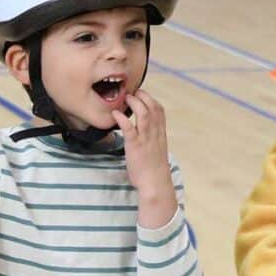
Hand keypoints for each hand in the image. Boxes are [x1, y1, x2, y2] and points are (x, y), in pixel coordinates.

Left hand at [114, 89, 172, 214]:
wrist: (155, 183)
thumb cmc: (152, 169)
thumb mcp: (154, 150)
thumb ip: (150, 139)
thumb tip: (141, 133)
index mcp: (160, 133)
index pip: (159, 110)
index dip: (151, 98)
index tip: (142, 94)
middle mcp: (155, 133)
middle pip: (152, 107)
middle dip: (143, 96)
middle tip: (131, 91)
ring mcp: (146, 138)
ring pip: (144, 113)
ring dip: (134, 102)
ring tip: (125, 98)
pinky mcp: (135, 146)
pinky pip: (129, 128)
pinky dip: (122, 119)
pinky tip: (115, 114)